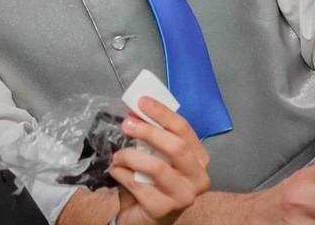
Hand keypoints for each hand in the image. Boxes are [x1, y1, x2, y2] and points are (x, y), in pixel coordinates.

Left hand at [110, 98, 209, 224]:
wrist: (146, 219)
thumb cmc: (153, 184)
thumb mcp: (156, 157)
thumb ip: (152, 138)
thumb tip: (135, 113)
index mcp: (199, 159)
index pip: (184, 129)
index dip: (163, 113)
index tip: (142, 102)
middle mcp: (198, 178)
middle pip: (176, 147)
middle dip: (148, 132)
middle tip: (126, 125)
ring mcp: (184, 196)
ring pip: (157, 167)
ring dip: (131, 156)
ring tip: (117, 155)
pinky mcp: (164, 210)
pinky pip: (139, 186)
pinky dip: (122, 174)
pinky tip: (116, 171)